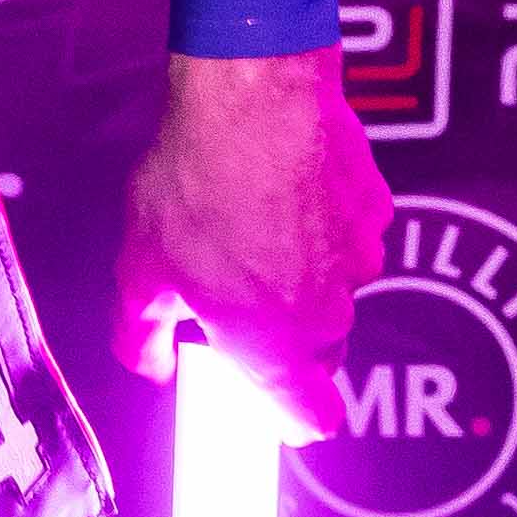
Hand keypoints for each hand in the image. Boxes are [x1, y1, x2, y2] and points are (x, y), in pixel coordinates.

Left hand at [112, 43, 386, 441]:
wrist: (256, 95)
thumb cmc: (198, 184)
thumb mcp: (140, 271)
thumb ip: (144, 337)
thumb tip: (152, 364)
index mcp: (273, 346)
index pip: (310, 421)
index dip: (285, 415)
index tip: (255, 395)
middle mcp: (327, 314)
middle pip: (316, 353)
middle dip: (279, 334)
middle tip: (228, 292)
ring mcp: (360, 261)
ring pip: (332, 290)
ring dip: (298, 273)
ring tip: (246, 225)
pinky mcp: (376, 211)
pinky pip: (347, 238)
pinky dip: (319, 227)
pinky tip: (279, 192)